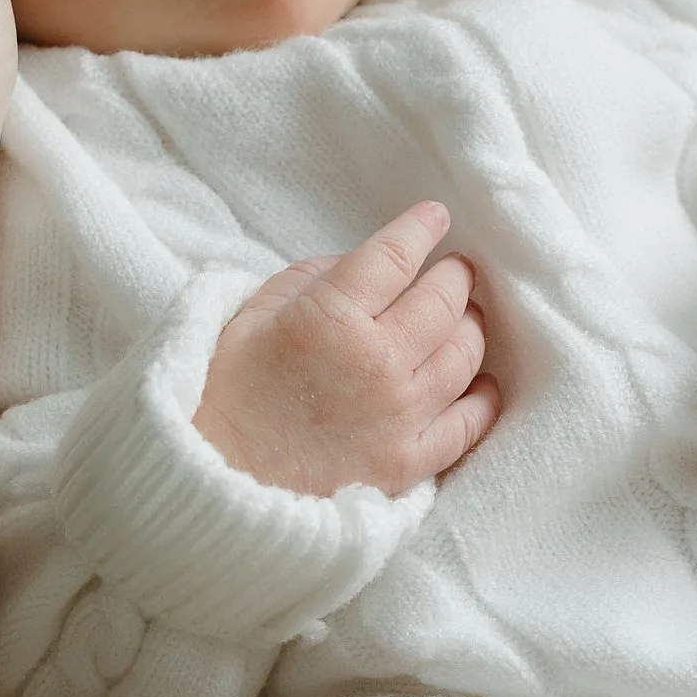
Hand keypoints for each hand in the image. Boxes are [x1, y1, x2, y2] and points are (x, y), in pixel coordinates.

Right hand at [195, 201, 500, 495]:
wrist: (212, 480)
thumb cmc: (225, 391)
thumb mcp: (256, 310)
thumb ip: (317, 278)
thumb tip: (372, 269)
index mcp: (330, 316)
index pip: (397, 255)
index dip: (422, 228)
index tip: (435, 217)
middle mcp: (375, 362)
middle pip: (443, 301)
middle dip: (455, 276)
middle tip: (456, 270)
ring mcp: (397, 416)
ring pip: (463, 355)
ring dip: (470, 328)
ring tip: (465, 318)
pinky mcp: (406, 463)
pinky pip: (467, 425)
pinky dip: (483, 399)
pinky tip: (484, 384)